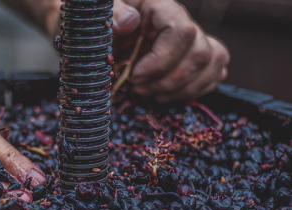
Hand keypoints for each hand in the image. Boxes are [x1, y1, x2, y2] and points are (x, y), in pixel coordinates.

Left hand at [111, 0, 229, 102]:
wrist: (106, 33)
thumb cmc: (104, 23)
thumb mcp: (100, 15)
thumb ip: (114, 14)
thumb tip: (130, 22)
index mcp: (160, 7)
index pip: (181, 32)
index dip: (161, 60)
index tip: (136, 75)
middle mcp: (182, 20)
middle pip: (199, 53)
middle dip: (169, 80)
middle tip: (139, 88)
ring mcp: (192, 38)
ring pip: (212, 62)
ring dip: (183, 88)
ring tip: (152, 94)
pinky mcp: (194, 55)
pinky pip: (214, 71)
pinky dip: (194, 89)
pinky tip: (167, 95)